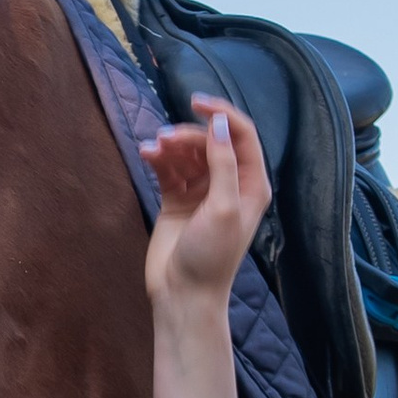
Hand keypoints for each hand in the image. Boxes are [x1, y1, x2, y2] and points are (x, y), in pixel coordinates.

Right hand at [141, 96, 273, 311]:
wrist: (183, 293)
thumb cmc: (211, 255)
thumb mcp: (224, 207)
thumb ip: (223, 163)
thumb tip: (219, 124)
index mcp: (250, 184)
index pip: (241, 135)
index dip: (222, 114)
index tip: (196, 103)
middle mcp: (229, 183)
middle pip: (210, 140)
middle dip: (188, 134)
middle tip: (166, 139)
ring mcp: (201, 190)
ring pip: (187, 152)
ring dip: (170, 145)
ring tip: (153, 149)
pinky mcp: (177, 199)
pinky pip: (169, 168)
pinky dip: (158, 158)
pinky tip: (146, 155)